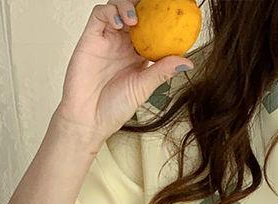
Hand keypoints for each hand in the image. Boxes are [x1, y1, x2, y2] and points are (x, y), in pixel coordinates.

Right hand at [54, 1, 193, 149]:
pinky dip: (110, 12)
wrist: (90, 118)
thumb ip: (163, 71)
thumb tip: (187, 62)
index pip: (151, 30)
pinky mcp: (90, 38)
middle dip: (145, 7)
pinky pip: (99, 15)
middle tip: (157, 7)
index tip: (174, 16)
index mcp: (138, 55)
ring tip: (136, 20)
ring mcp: (107, 39)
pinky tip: (121, 24)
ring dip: (127, 5)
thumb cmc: (114, 107)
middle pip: (134, 14)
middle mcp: (122, 44)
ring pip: (116, 8)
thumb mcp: (144, 88)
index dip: (161, 20)